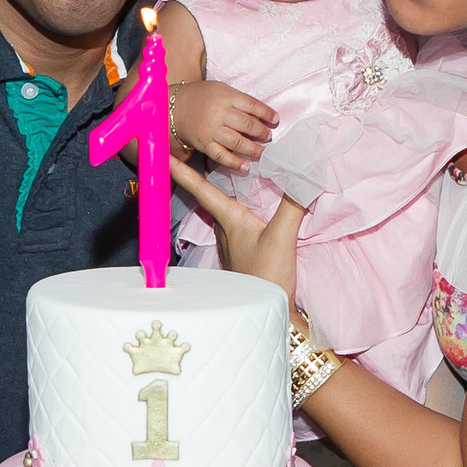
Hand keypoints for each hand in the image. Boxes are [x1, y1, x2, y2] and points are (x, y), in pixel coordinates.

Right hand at [170, 81, 277, 171]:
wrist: (173, 108)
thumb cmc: (201, 97)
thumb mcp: (221, 90)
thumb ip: (239, 100)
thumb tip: (260, 115)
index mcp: (226, 96)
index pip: (253, 105)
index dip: (267, 113)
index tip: (275, 119)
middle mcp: (220, 114)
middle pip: (248, 125)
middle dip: (262, 132)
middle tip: (268, 136)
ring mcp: (212, 130)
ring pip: (238, 142)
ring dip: (254, 148)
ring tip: (262, 151)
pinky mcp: (205, 144)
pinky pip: (222, 156)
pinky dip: (235, 163)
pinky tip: (246, 166)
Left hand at [170, 156, 303, 298]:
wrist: (271, 314)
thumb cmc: (267, 277)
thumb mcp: (282, 238)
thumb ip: (292, 204)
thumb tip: (303, 174)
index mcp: (229, 220)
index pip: (200, 189)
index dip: (182, 171)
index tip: (162, 156)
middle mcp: (226, 229)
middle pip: (207, 196)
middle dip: (200, 175)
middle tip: (196, 153)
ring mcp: (233, 243)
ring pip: (221, 209)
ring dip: (220, 190)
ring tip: (222, 170)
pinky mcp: (244, 252)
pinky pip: (234, 221)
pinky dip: (237, 206)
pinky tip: (250, 205)